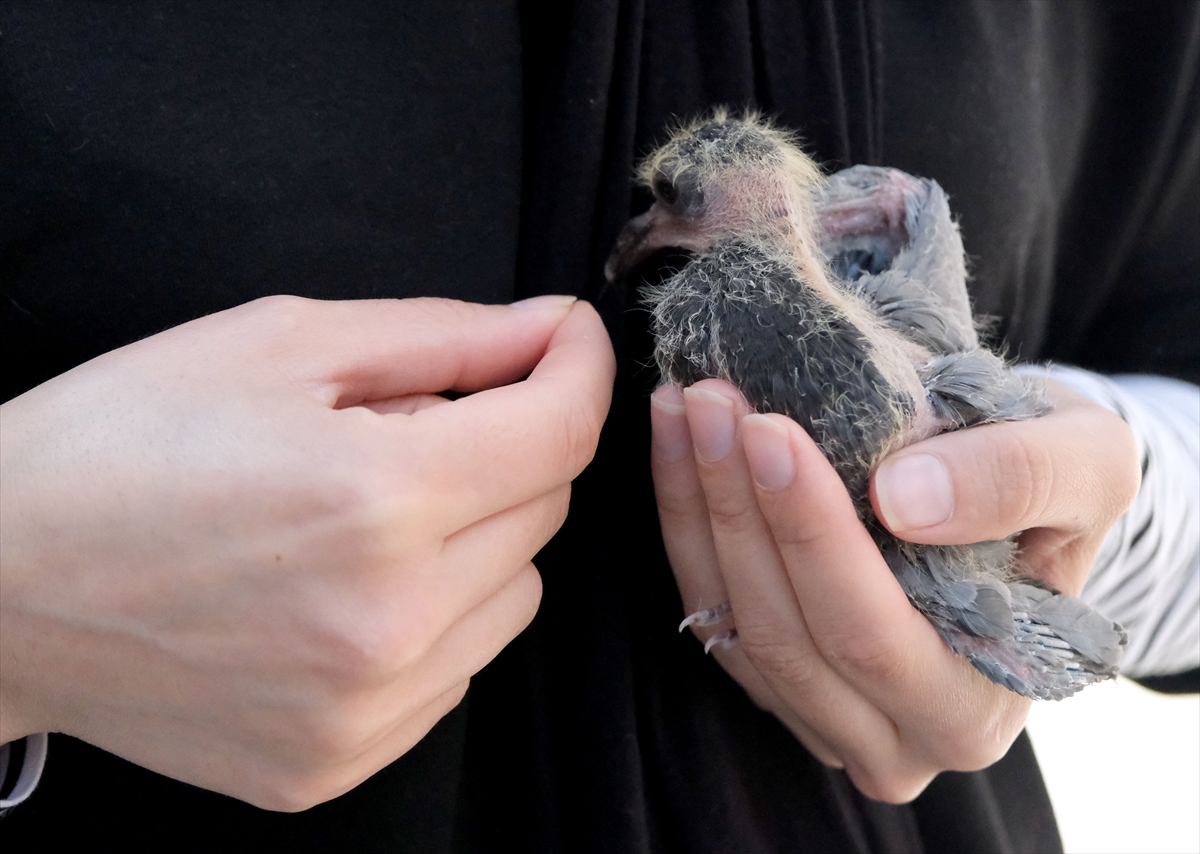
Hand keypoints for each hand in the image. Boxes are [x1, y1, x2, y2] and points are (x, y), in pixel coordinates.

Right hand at [0, 294, 614, 810]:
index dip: (578, 366)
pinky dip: (435, 614)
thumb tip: (553, 331)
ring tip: (367, 511)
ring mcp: (369, 708)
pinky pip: (459, 668)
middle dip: (506, 445)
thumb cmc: (123, 442)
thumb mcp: (281, 345)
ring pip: (516, 592)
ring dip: (477, 535)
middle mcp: (392, 621)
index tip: (568, 337)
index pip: (560, 432)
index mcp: (377, 500)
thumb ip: (446, 339)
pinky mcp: (340, 761)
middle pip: (544, 509)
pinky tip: (348, 587)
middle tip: (413, 422)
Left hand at [650, 377, 1137, 801]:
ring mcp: (822, 715)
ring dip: (698, 506)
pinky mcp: (772, 677)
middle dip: (739, 508)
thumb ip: (1018, 479)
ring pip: (734, 623)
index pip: (873, 633)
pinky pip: (709, 607)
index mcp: (976, 705)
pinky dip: (686, 518)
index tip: (771, 429)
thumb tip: (904, 500)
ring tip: (686, 404)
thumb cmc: (1055, 480)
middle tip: (711, 400)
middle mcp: (895, 735)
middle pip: (787, 635)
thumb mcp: (1084, 460)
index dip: (812, 533)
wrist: (1015, 490)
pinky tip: (677, 438)